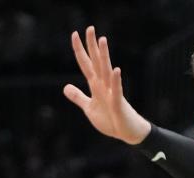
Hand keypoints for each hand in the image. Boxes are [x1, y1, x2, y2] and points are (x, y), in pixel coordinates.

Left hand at [64, 26, 151, 144]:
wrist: (127, 133)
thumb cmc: (111, 120)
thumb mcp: (89, 108)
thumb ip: (78, 97)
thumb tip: (65, 87)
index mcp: (96, 86)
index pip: (86, 64)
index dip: (80, 50)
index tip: (75, 34)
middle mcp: (104, 85)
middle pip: (96, 62)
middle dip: (92, 46)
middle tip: (90, 27)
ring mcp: (112, 93)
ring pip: (106, 71)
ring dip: (104, 56)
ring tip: (103, 40)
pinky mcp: (118, 104)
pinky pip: (117, 90)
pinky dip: (115, 81)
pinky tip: (116, 69)